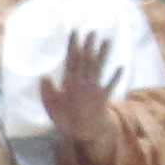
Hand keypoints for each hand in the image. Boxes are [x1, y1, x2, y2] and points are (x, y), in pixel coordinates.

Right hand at [38, 32, 116, 158]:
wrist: (83, 134)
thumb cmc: (65, 120)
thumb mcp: (51, 106)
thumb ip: (47, 91)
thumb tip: (43, 75)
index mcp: (70, 82)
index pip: (72, 59)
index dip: (74, 45)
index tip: (75, 32)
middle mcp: (83, 81)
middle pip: (87, 59)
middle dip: (89, 45)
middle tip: (93, 30)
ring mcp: (95, 88)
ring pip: (99, 67)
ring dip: (103, 53)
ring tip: (108, 40)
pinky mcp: (104, 96)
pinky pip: (111, 84)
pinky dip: (116, 76)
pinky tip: (121, 66)